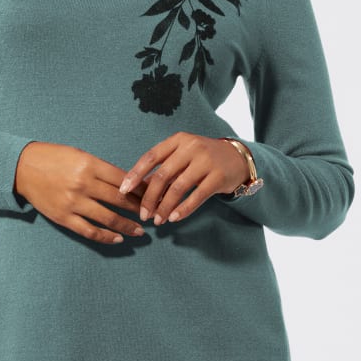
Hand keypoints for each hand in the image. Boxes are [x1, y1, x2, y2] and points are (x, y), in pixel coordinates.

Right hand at [14, 142, 149, 244]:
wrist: (23, 167)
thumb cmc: (53, 157)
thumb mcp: (79, 154)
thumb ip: (100, 169)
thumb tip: (126, 183)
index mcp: (89, 165)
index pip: (123, 179)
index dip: (140, 189)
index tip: (153, 194)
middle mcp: (83, 184)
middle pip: (119, 200)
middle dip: (139, 208)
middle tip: (152, 213)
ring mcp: (73, 203)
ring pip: (108, 218)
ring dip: (128, 226)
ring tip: (141, 231)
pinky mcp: (63, 217)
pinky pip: (90, 230)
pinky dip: (106, 236)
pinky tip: (119, 238)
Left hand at [118, 132, 250, 225]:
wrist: (237, 158)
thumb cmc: (203, 158)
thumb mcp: (183, 155)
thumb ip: (163, 168)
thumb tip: (138, 189)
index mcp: (178, 140)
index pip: (151, 157)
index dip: (135, 174)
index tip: (123, 190)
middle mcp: (191, 147)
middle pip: (163, 175)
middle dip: (149, 198)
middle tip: (143, 214)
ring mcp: (206, 161)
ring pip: (178, 188)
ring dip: (165, 207)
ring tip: (158, 220)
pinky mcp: (218, 177)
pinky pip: (197, 196)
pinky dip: (183, 209)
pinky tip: (173, 218)